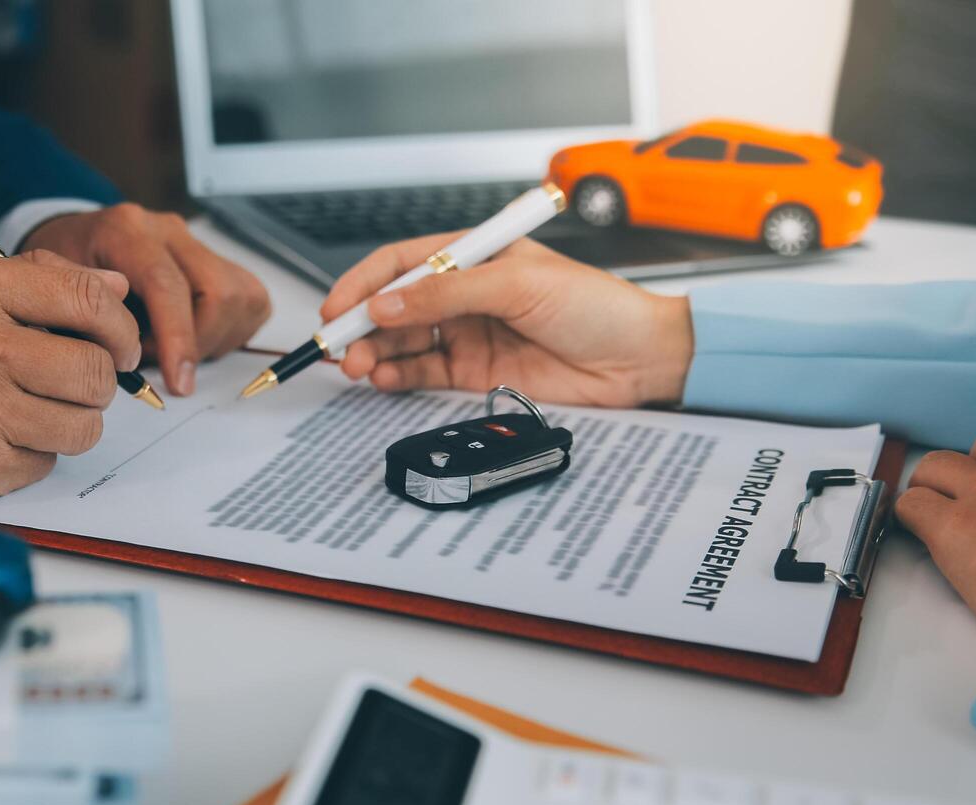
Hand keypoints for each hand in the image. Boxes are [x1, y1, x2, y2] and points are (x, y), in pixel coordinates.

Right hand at [0, 249, 139, 509]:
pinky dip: (31, 454)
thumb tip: (116, 286)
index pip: (88, 300)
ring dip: (72, 421)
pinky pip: (44, 464)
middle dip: (99, 379)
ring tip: (36, 408)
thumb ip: (34, 281)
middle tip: (78, 379)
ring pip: (83, 427)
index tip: (122, 341)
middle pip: (96, 372)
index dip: (122, 325)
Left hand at [21, 204, 270, 395]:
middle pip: (217, 293)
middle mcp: (168, 231)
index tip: (178, 383)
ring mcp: (196, 243)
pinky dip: (229, 331)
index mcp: (126, 232)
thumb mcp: (61, 300)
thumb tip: (124, 368)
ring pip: (241, 298)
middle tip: (165, 365)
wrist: (75, 247)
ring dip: (215, 340)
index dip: (177, 339)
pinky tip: (196, 338)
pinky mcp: (219, 259)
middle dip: (198, 344)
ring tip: (175, 349)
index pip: (167, 285)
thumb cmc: (67, 280)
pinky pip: (249, 302)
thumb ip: (91, 325)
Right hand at [324, 234, 693, 406]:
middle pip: (396, 306)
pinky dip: (398, 375)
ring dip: (375, 352)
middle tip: (341, 345)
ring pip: (404, 341)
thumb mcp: (518, 285)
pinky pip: (423, 372)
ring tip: (359, 366)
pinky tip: (384, 377)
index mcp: (476, 257)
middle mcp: (467, 295)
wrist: (638, 358)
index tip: (337, 306)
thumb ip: (448, 295)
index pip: (404, 263)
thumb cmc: (597, 306)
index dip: (365, 282)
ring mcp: (469, 334)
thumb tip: (388, 303)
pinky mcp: (476, 374)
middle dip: (363, 324)